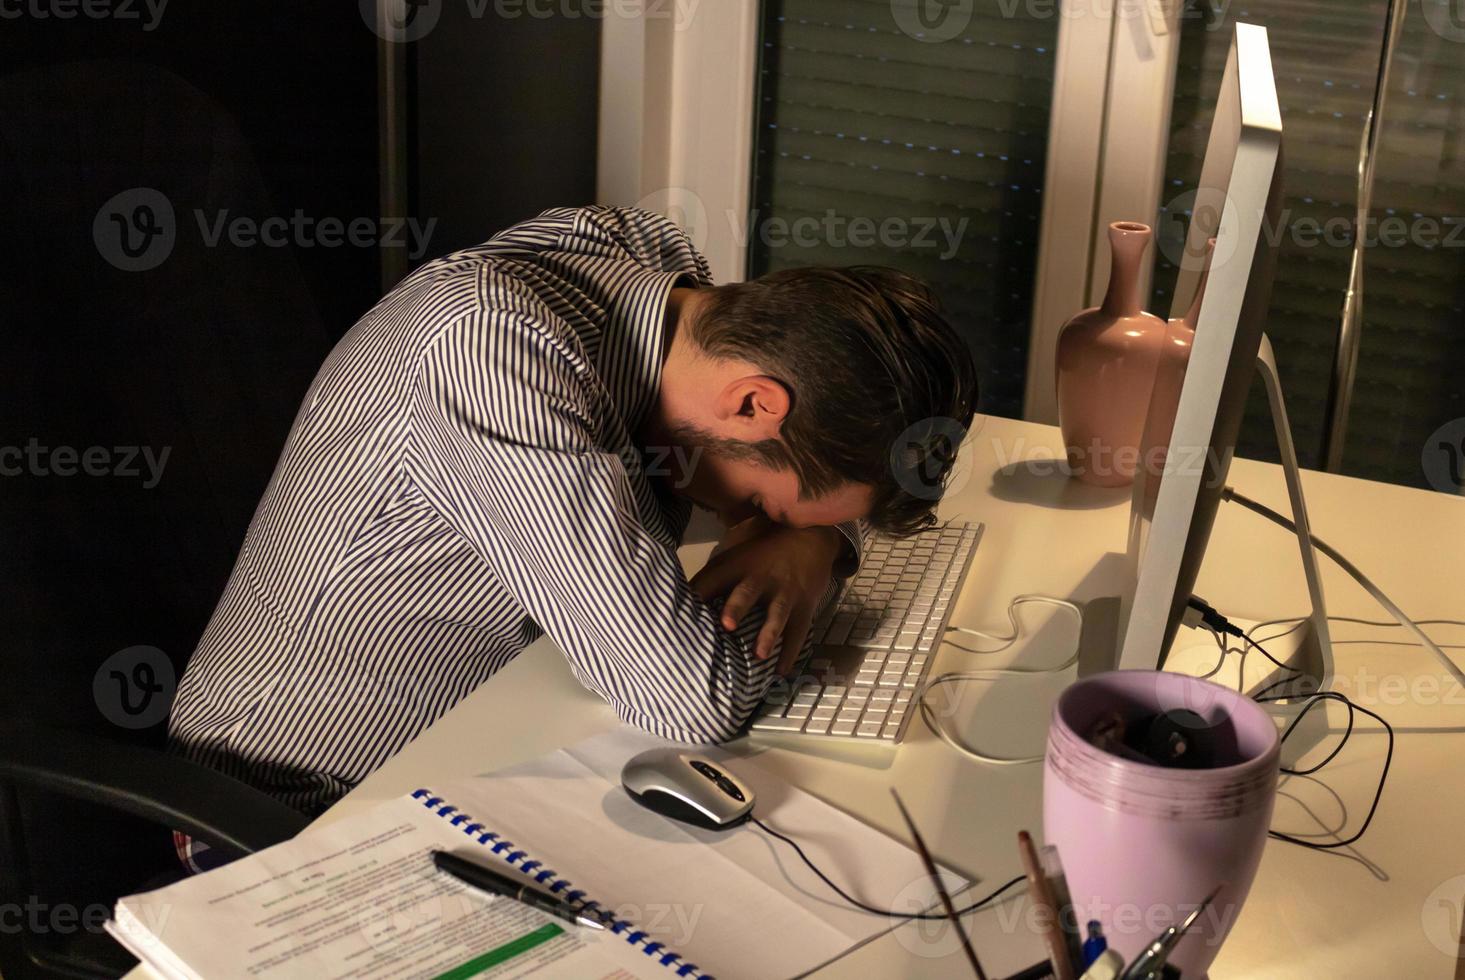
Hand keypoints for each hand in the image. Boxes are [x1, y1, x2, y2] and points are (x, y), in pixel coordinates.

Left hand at [689, 518, 842, 671]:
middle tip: (727, 625)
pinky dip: (790, 652)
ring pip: (777, 614)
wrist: (808, 539)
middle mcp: (761, 579)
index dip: (698, 592)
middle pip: (747, 592)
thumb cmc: (761, 554)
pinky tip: (781, 671)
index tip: (681, 610)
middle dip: (736, 608)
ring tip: (759, 655)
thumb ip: (711, 578)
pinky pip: (798, 631)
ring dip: (768, 635)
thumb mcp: (735, 556)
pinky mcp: (803, 606)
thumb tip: (675, 601)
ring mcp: (785, 593)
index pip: (713, 578)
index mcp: (738, 566)